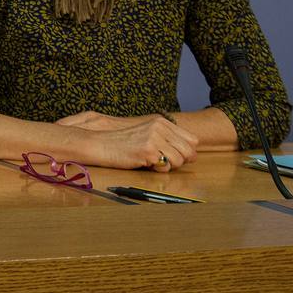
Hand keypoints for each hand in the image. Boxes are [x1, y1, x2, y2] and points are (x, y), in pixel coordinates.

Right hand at [57, 112, 199, 170]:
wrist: (100, 144)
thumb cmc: (122, 143)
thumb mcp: (146, 134)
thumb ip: (167, 139)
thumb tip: (191, 153)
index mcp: (161, 122)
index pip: (192, 140)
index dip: (187, 152)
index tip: (174, 157)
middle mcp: (160, 128)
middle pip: (190, 151)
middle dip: (181, 161)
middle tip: (164, 163)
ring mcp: (154, 138)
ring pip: (180, 161)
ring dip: (169, 167)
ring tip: (152, 163)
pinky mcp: (148, 151)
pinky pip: (166, 167)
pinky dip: (158, 170)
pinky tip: (145, 164)